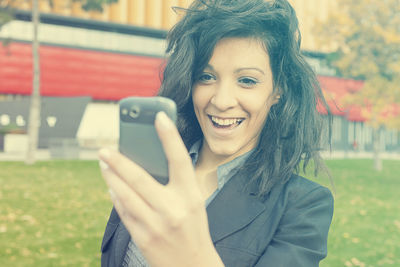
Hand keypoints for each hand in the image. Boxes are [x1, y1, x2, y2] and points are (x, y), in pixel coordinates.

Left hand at [98, 112, 223, 266]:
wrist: (193, 264)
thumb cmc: (194, 227)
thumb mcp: (194, 202)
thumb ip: (176, 183)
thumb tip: (147, 162)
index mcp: (191, 196)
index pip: (180, 159)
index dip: (170, 136)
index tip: (158, 116)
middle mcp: (173, 208)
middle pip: (140, 177)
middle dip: (119, 161)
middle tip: (105, 149)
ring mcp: (156, 224)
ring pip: (125, 194)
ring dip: (111, 177)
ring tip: (103, 164)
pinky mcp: (143, 238)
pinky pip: (123, 212)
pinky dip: (115, 197)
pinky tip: (111, 188)